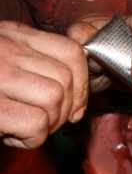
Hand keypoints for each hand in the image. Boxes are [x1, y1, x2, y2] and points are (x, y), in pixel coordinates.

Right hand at [0, 21, 87, 148]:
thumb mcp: (6, 64)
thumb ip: (38, 70)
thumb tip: (78, 106)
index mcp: (11, 34)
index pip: (72, 52)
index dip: (82, 84)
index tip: (73, 106)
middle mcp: (3, 48)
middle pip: (67, 79)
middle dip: (65, 110)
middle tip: (42, 121)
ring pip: (55, 99)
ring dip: (47, 124)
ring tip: (23, 126)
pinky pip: (35, 124)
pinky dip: (31, 139)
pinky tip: (10, 135)